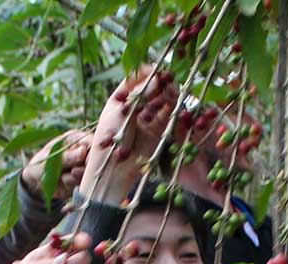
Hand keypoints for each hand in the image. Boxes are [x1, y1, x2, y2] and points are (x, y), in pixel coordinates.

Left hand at [21, 130, 91, 201]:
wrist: (35, 183)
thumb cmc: (41, 163)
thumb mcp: (50, 158)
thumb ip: (67, 156)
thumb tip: (83, 152)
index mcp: (75, 139)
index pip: (93, 141)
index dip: (95, 150)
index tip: (89, 160)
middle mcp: (83, 151)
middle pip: (96, 158)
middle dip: (85, 167)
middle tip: (73, 171)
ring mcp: (84, 166)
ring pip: (90, 172)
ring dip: (76, 176)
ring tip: (63, 176)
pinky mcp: (83, 179)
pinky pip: (84, 183)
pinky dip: (73, 184)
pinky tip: (64, 181)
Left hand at [82, 65, 181, 201]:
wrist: (113, 170)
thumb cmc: (109, 138)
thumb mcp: (122, 112)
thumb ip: (140, 95)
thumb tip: (157, 78)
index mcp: (120, 97)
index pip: (136, 76)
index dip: (147, 71)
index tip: (157, 69)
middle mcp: (135, 104)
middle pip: (152, 87)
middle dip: (161, 82)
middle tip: (169, 80)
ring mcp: (147, 117)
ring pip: (162, 99)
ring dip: (169, 94)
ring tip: (173, 92)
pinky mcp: (158, 129)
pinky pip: (169, 115)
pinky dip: (174, 108)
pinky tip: (177, 104)